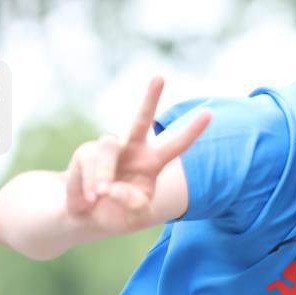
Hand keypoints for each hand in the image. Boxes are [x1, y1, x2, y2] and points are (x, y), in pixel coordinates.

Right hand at [64, 76, 210, 233]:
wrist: (87, 217)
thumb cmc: (118, 213)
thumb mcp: (135, 218)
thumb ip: (134, 206)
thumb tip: (115, 190)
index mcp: (153, 163)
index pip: (176, 145)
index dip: (191, 130)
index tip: (209, 112)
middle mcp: (133, 149)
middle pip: (141, 119)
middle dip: (150, 98)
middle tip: (159, 77)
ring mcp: (110, 149)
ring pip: (107, 149)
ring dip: (103, 174)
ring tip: (100, 194)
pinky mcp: (86, 153)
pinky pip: (88, 165)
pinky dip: (88, 186)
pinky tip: (89, 200)